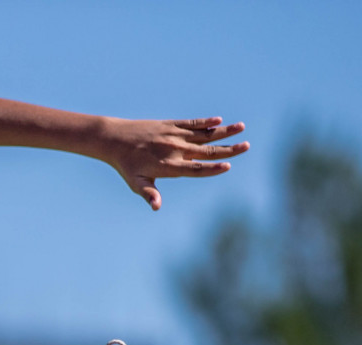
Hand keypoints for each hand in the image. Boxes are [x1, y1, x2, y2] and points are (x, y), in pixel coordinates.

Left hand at [100, 116, 247, 209]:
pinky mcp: (171, 124)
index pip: (195, 169)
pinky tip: (218, 120)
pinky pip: (191, 123)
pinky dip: (205, 122)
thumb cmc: (126, 165)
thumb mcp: (136, 182)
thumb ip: (149, 193)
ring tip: (241, 127)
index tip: (228, 166)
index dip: (211, 169)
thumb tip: (157, 207)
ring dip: (223, 131)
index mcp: (168, 166)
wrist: (114, 139)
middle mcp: (174, 149)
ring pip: (203, 134)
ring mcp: (174, 135)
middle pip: (206, 151)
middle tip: (247, 146)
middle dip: (228, 149)